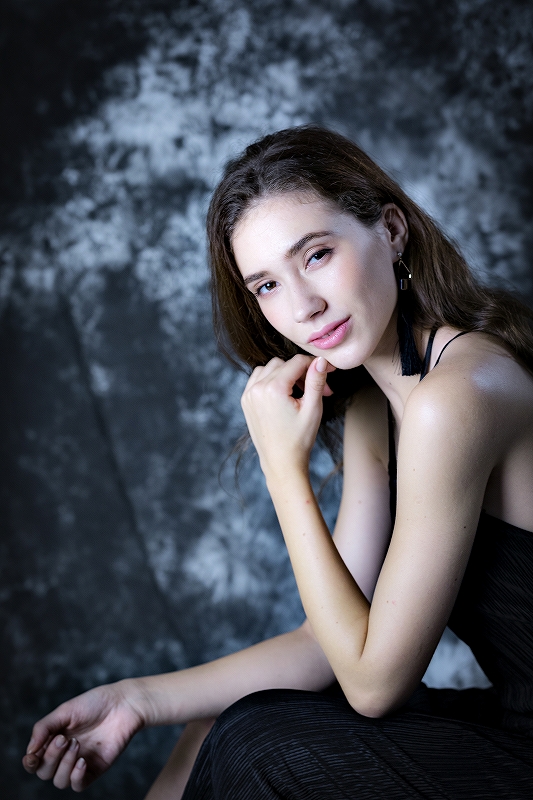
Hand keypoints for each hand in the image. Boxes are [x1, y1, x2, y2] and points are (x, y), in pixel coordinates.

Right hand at [22, 680, 144, 791]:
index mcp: (53, 739)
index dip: (30, 762)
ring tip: (77, 744)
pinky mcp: (94, 769)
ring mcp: (78, 762)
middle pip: (44, 772)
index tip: (33, 756)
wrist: (122, 705)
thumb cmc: (94, 703)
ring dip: (64, 765)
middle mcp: (64, 754)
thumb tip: (29, 751)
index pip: (34, 761)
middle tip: (65, 738)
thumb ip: (44, 728)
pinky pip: (78, 785)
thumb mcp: (65, 711)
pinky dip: (76, 776)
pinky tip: (83, 760)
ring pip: (59, 781)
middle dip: (51, 757)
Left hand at [241, 354, 334, 480]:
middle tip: (314, 390)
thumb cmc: (299, 438)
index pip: (297, 362)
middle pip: (283, 363)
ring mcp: (249, 394)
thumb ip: (316, 380)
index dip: (314, 364)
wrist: (281, 462)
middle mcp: (257, 388)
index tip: (328, 371)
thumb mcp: (313, 408)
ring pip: (269, 368)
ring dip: (284, 374)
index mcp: (274, 389)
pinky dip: (270, 379)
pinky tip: (283, 394)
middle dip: (300, 372)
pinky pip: (258, 378)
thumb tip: (321, 360)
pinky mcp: (245, 400)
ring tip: (298, 393)